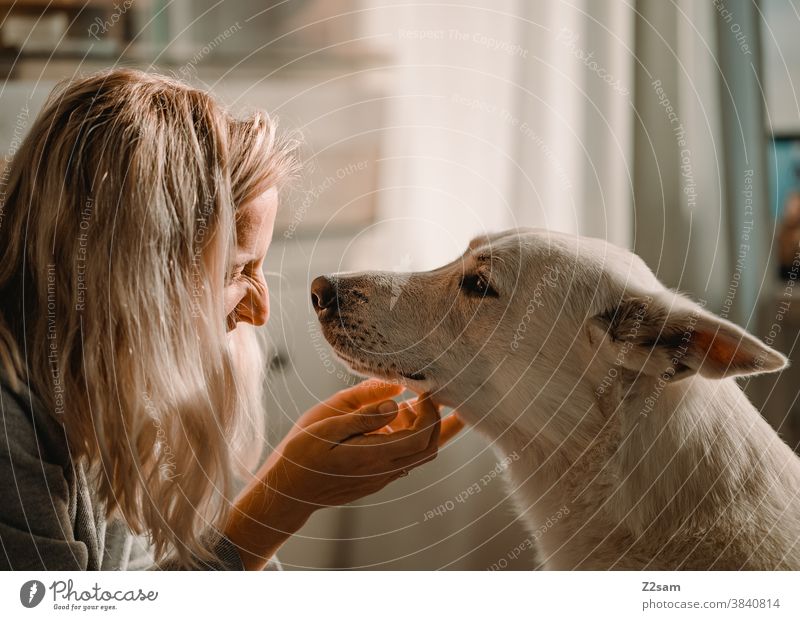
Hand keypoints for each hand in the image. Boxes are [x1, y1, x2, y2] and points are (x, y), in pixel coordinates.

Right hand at [268, 382, 442, 507]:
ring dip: (424, 429)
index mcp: (373, 455)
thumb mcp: (326, 427)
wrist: (288, 492)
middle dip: (439, 420)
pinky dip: (409, 439)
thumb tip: (395, 403)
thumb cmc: (301, 455)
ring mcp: (381, 479)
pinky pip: (405, 460)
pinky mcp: (376, 480)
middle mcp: (383, 471)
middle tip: (427, 395)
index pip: (421, 436)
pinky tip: (391, 421)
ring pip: (420, 456)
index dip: (430, 412)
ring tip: (407, 403)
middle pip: (430, 448)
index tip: (421, 391)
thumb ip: (362, 416)